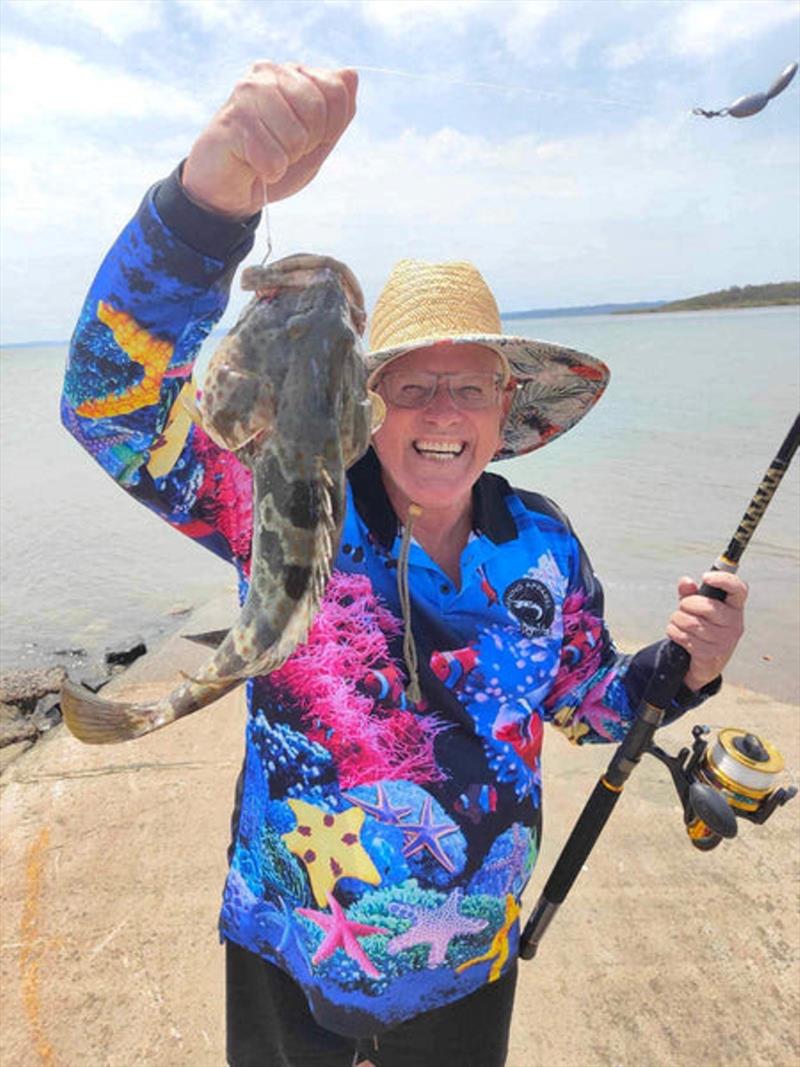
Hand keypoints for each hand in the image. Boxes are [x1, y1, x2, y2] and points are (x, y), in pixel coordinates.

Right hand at [182, 61, 357, 217]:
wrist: (230, 188)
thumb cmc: (272, 161)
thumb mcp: (317, 143)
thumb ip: (338, 114)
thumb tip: (352, 74)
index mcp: (292, 73)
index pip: (337, 91)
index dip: (329, 128)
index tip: (308, 140)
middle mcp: (269, 73)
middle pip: (318, 110)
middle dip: (307, 144)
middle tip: (283, 149)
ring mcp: (247, 91)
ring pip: (296, 136)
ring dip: (285, 159)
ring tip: (265, 154)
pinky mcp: (232, 119)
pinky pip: (273, 157)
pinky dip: (268, 171)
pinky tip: (251, 163)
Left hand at [666, 571, 747, 690]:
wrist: (707, 659)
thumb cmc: (703, 624)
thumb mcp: (696, 606)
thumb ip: (690, 592)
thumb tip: (686, 582)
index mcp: (735, 606)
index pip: (739, 588)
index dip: (723, 580)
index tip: (705, 577)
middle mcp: (735, 623)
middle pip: (707, 607)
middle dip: (686, 604)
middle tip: (683, 607)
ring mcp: (725, 640)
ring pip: (691, 623)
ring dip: (677, 620)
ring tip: (678, 620)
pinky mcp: (712, 653)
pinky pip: (684, 637)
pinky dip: (674, 632)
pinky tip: (677, 632)